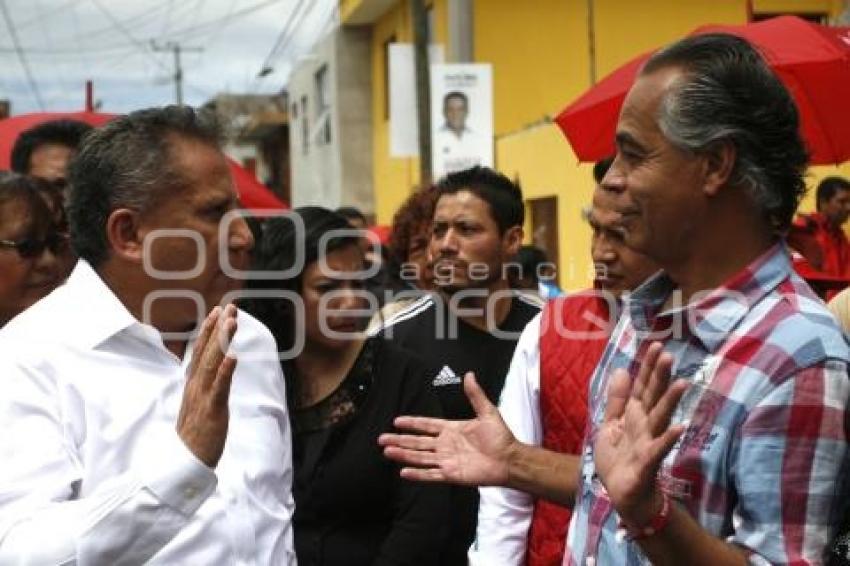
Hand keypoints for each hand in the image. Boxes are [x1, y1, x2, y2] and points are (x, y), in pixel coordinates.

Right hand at [176, 304, 237, 467]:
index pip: (200, 352)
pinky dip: (225, 371)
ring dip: (222, 341)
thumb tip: (213, 370)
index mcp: (193, 384)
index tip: (217, 311)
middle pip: (206, 352)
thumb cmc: (195, 435)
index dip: (208, 330)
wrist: (185, 463)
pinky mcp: (212, 411)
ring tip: (231, 322)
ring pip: (212, 364)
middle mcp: (195, 386)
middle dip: (217, 328)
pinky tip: (233, 356)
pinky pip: (219, 388)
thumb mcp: (199, 404)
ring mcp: (202, 397)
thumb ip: (204, 386)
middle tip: (229, 306)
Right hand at [378, 372, 516, 485]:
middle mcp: (446, 445)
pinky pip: (431, 474)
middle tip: (382, 439)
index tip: (397, 421)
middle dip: (400, 440)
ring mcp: (447, 460)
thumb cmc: (501, 437)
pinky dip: (418, 474)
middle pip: (417, 442)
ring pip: (420, 457)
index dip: (412, 423)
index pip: (426, 425)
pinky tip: (404, 471)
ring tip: (387, 451)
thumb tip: (470, 375)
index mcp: (452, 429)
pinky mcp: (451, 474)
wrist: (510, 459)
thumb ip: (475, 395)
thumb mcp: (487, 411)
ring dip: (403, 455)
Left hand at [594, 341, 687, 525]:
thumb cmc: (618, 460)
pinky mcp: (648, 462)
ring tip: (682, 383)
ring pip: (661, 418)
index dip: (648, 367)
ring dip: (670, 401)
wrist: (621, 494)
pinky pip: (659, 449)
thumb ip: (617, 399)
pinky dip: (668, 439)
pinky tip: (679, 427)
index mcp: (635, 415)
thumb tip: (622, 370)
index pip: (643, 386)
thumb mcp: (610, 424)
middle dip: (660, 377)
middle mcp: (645, 425)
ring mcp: (649, 442)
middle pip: (654, 397)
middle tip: (669, 355)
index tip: (656, 345)